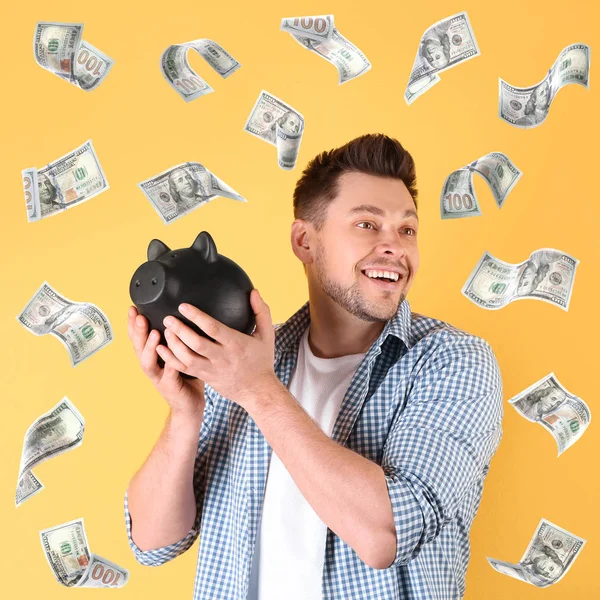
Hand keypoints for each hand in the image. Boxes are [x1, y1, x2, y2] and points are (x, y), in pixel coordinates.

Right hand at [127, 305, 205, 419]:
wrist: (190, 406)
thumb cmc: (186, 376)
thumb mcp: (178, 354)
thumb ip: (177, 338)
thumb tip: (182, 314)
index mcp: (152, 357)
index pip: (138, 338)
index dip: (133, 324)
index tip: (132, 308)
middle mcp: (151, 367)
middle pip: (138, 348)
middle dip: (138, 331)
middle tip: (139, 316)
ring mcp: (158, 378)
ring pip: (147, 363)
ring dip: (150, 347)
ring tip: (155, 333)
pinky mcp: (170, 388)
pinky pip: (168, 376)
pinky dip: (169, 365)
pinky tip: (171, 357)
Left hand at [159, 289, 275, 407]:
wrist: (258, 391)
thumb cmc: (261, 360)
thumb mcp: (266, 335)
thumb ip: (261, 312)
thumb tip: (254, 292)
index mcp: (236, 344)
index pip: (213, 329)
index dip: (197, 317)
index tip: (183, 306)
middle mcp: (222, 357)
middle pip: (196, 343)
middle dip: (180, 330)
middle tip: (168, 318)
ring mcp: (212, 369)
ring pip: (187, 358)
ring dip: (174, 344)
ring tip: (165, 330)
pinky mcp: (205, 377)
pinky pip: (184, 369)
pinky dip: (171, 359)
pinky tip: (161, 348)